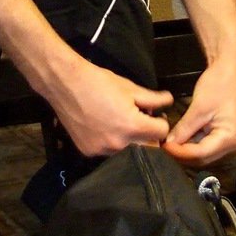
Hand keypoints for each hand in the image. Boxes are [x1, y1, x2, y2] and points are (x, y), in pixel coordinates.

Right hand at [49, 60, 173, 156]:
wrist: (65, 84)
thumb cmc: (99, 82)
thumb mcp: (130, 88)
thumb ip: (153, 99)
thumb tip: (170, 101)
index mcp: (132, 126)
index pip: (161, 133)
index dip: (161, 122)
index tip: (156, 116)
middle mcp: (119, 144)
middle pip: (148, 149)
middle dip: (150, 137)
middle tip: (144, 123)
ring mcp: (102, 151)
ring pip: (128, 153)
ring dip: (132, 143)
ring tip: (124, 125)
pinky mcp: (88, 153)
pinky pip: (109, 153)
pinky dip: (113, 144)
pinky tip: (107, 130)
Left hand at [162, 60, 235, 166]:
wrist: (231, 68)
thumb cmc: (220, 84)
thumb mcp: (199, 108)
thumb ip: (184, 128)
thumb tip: (170, 142)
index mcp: (230, 137)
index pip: (201, 153)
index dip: (180, 152)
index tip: (164, 146)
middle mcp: (233, 143)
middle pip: (203, 157)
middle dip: (182, 153)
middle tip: (164, 146)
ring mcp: (229, 139)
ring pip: (203, 152)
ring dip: (186, 149)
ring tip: (169, 142)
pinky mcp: (224, 133)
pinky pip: (206, 143)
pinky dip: (192, 142)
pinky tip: (180, 137)